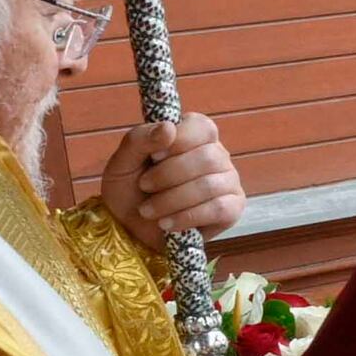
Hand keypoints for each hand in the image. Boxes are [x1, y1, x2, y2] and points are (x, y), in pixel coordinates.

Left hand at [98, 109, 244, 239]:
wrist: (131, 228)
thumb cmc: (130, 189)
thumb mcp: (123, 161)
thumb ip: (140, 139)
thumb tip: (169, 127)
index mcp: (195, 137)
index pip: (202, 127)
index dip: (180, 140)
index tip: (154, 156)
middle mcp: (217, 156)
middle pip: (207, 158)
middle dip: (168, 175)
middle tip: (144, 186)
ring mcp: (228, 183)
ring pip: (209, 185)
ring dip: (171, 200)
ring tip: (148, 210)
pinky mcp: (232, 209)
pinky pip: (218, 209)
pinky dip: (186, 217)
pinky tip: (166, 223)